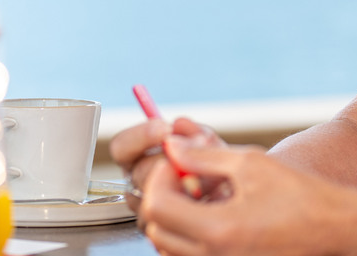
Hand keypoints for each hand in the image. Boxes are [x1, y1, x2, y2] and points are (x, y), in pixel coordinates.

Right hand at [110, 116, 224, 212]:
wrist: (235, 207)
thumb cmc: (219, 176)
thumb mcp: (211, 148)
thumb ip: (196, 135)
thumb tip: (180, 123)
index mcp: (140, 158)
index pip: (122, 147)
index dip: (139, 137)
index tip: (164, 130)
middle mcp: (139, 184)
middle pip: (138, 172)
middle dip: (169, 161)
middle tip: (193, 155)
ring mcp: (146, 210)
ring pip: (151, 198)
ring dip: (183, 187)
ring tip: (207, 182)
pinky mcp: (158, 232)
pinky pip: (164, 223)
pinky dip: (188, 210)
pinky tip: (205, 203)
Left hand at [138, 137, 356, 255]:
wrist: (337, 228)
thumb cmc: (301, 194)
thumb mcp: (250, 163)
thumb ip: (202, 156)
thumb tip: (170, 146)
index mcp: (219, 230)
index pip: (156, 206)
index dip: (160, 177)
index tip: (176, 161)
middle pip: (157, 230)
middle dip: (164, 196)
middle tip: (184, 175)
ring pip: (169, 248)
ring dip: (173, 217)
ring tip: (198, 194)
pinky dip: (188, 236)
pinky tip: (210, 214)